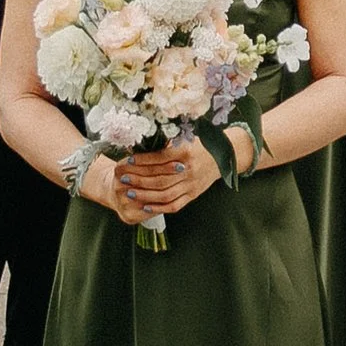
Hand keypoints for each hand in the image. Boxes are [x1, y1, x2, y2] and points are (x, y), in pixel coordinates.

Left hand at [109, 136, 224, 223]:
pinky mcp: (193, 195)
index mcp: (186, 151)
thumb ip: (167, 141)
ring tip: (129, 192)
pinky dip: (159, 207)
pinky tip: (145, 206)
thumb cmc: (199, 144)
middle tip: (123, 178)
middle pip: (159, 178)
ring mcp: (192, 185)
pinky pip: (174, 205)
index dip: (141, 160)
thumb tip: (140, 143)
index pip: (159, 158)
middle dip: (138, 179)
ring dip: (145, 195)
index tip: (127, 160)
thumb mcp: (186, 137)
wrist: (223, 157)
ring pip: (164, 194)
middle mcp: (189, 169)